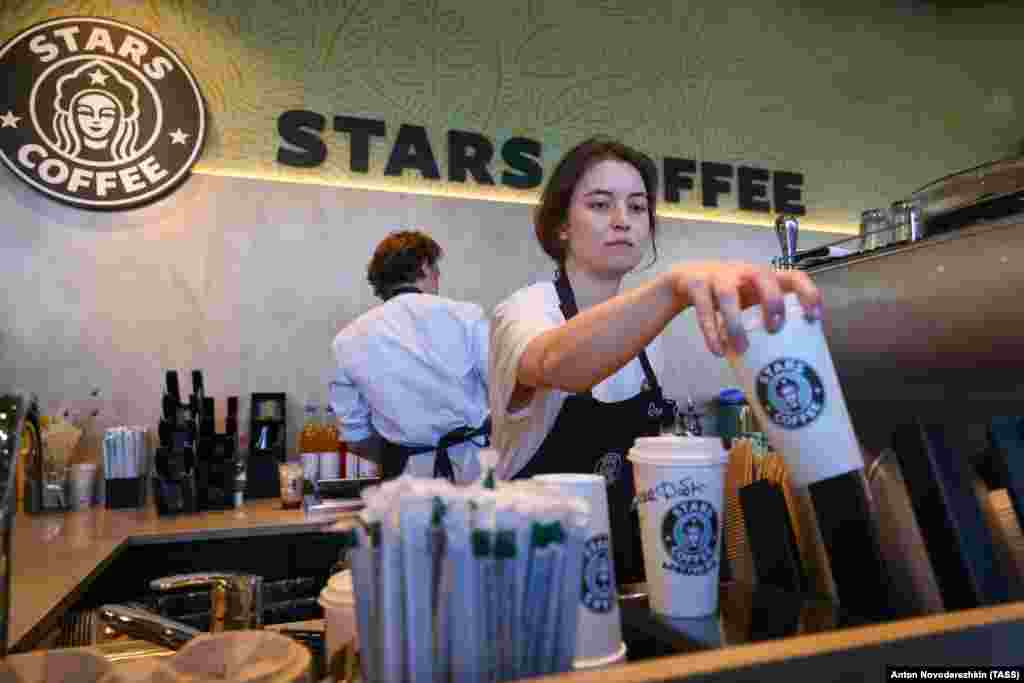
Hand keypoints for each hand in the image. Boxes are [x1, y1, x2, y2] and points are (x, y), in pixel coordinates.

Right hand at [667, 261, 822, 356]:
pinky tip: (718, 349)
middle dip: (771, 302)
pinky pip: (703, 308)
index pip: (793, 275)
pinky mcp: (696, 284)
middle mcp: (743, 271)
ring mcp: (718, 275)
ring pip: (727, 295)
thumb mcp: (749, 301)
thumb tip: (787, 358)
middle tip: (773, 330)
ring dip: (735, 323)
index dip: (807, 294)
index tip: (813, 319)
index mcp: (763, 276)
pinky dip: (710, 331)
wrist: (685, 280)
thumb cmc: (728, 295)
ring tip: (741, 348)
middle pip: (762, 275)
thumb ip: (764, 319)